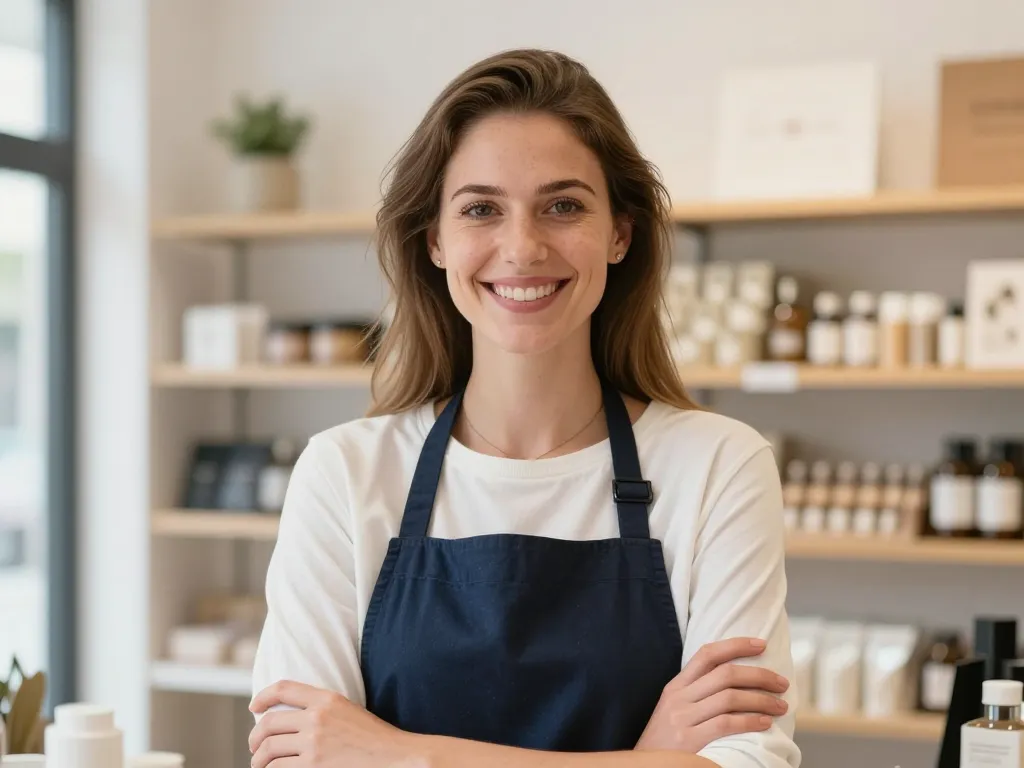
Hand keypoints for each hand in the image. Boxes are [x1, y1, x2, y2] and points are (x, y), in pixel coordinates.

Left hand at [248, 680, 424, 767]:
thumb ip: (320, 710)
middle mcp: (317, 718)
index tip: (254, 707)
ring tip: (260, 765)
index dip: (262, 696)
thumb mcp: (347, 711)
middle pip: (268, 724)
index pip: (283, 689)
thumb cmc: (372, 738)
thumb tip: (288, 721)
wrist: (394, 757)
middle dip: (255, 739)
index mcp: (326, 698)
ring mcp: (314, 743)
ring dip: (259, 761)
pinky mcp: (313, 766)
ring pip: (268, 750)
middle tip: (254, 748)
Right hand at [635, 637, 789, 752]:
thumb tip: (737, 681)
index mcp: (676, 686)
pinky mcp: (689, 741)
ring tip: (780, 706)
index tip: (762, 645)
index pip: (708, 654)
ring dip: (761, 700)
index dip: (736, 645)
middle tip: (782, 683)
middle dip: (759, 676)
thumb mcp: (674, 709)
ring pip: (729, 697)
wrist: (646, 766)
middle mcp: (679, 698)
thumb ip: (697, 694)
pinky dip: (750, 721)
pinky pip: (726, 724)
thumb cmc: (667, 740)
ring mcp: (683, 719)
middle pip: (725, 674)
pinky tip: (765, 723)